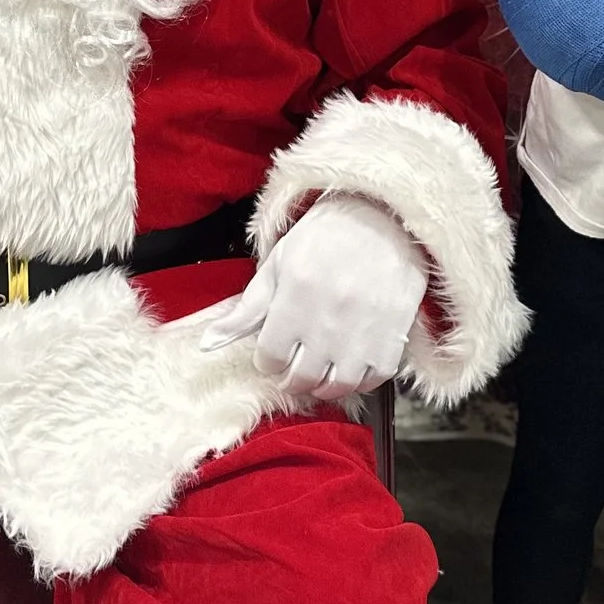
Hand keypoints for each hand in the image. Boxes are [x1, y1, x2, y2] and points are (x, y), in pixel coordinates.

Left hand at [189, 195, 428, 402]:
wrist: (383, 217)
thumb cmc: (326, 237)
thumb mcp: (277, 264)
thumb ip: (245, 310)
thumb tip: (209, 343)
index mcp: (295, 295)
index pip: (269, 357)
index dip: (267, 358)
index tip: (274, 350)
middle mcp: (329, 318)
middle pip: (301, 377)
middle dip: (291, 376)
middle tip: (294, 365)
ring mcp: (365, 329)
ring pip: (337, 386)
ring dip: (323, 385)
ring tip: (320, 370)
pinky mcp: (394, 335)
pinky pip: (373, 379)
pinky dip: (359, 381)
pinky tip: (350, 365)